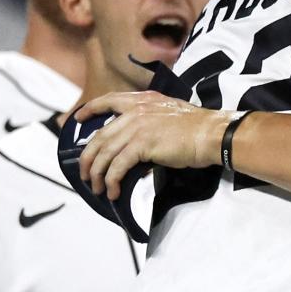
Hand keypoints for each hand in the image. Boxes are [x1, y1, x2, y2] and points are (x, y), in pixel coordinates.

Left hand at [76, 92, 232, 197]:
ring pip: (104, 153)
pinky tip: (112, 191)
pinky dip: (111, 181)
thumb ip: (150, 124)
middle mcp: (136, 111)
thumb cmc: (197, 129)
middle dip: (88, 157)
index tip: (78, 118)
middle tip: (85, 173)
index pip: (109, 100)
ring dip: (97, 174)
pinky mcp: (142, 145)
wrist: (211, 134)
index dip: (91, 109)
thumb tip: (137, 149)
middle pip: (100, 136)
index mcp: (143, 100)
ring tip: (97, 188)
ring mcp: (137, 127)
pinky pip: (117, 166)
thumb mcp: (169, 116)